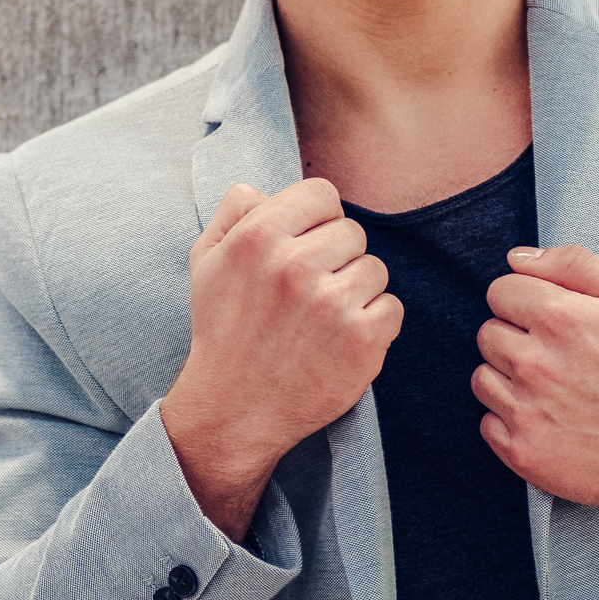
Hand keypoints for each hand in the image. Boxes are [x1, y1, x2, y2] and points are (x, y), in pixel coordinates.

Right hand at [161, 179, 402, 541]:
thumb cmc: (222, 330)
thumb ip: (234, 211)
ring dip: (356, 292)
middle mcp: (294, 266)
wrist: (233, 410)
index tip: (306, 246)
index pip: (322, 194)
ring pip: (375, 269)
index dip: (318, 219)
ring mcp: (332, 304)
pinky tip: (341, 341)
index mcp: (258, 237)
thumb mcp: (207, 260)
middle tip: (309, 293)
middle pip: (353, 232)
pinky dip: (375, 325)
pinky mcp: (361, 340)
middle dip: (336, 258)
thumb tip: (268, 190)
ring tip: (323, 320)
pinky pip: (391, 308)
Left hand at [473, 245, 598, 542]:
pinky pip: (487, 423)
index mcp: (559, 318)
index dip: (526, 301)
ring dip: (508, 379)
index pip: (500, 292)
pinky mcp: (523, 452)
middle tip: (558, 357)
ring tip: (552, 388)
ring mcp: (526, 411)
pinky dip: (510, 420)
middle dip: (517, 338)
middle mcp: (534, 363)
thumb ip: (575, 264)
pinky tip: (547, 419)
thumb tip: (518, 258)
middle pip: (488, 334)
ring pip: (482, 378)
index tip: (551, 320)